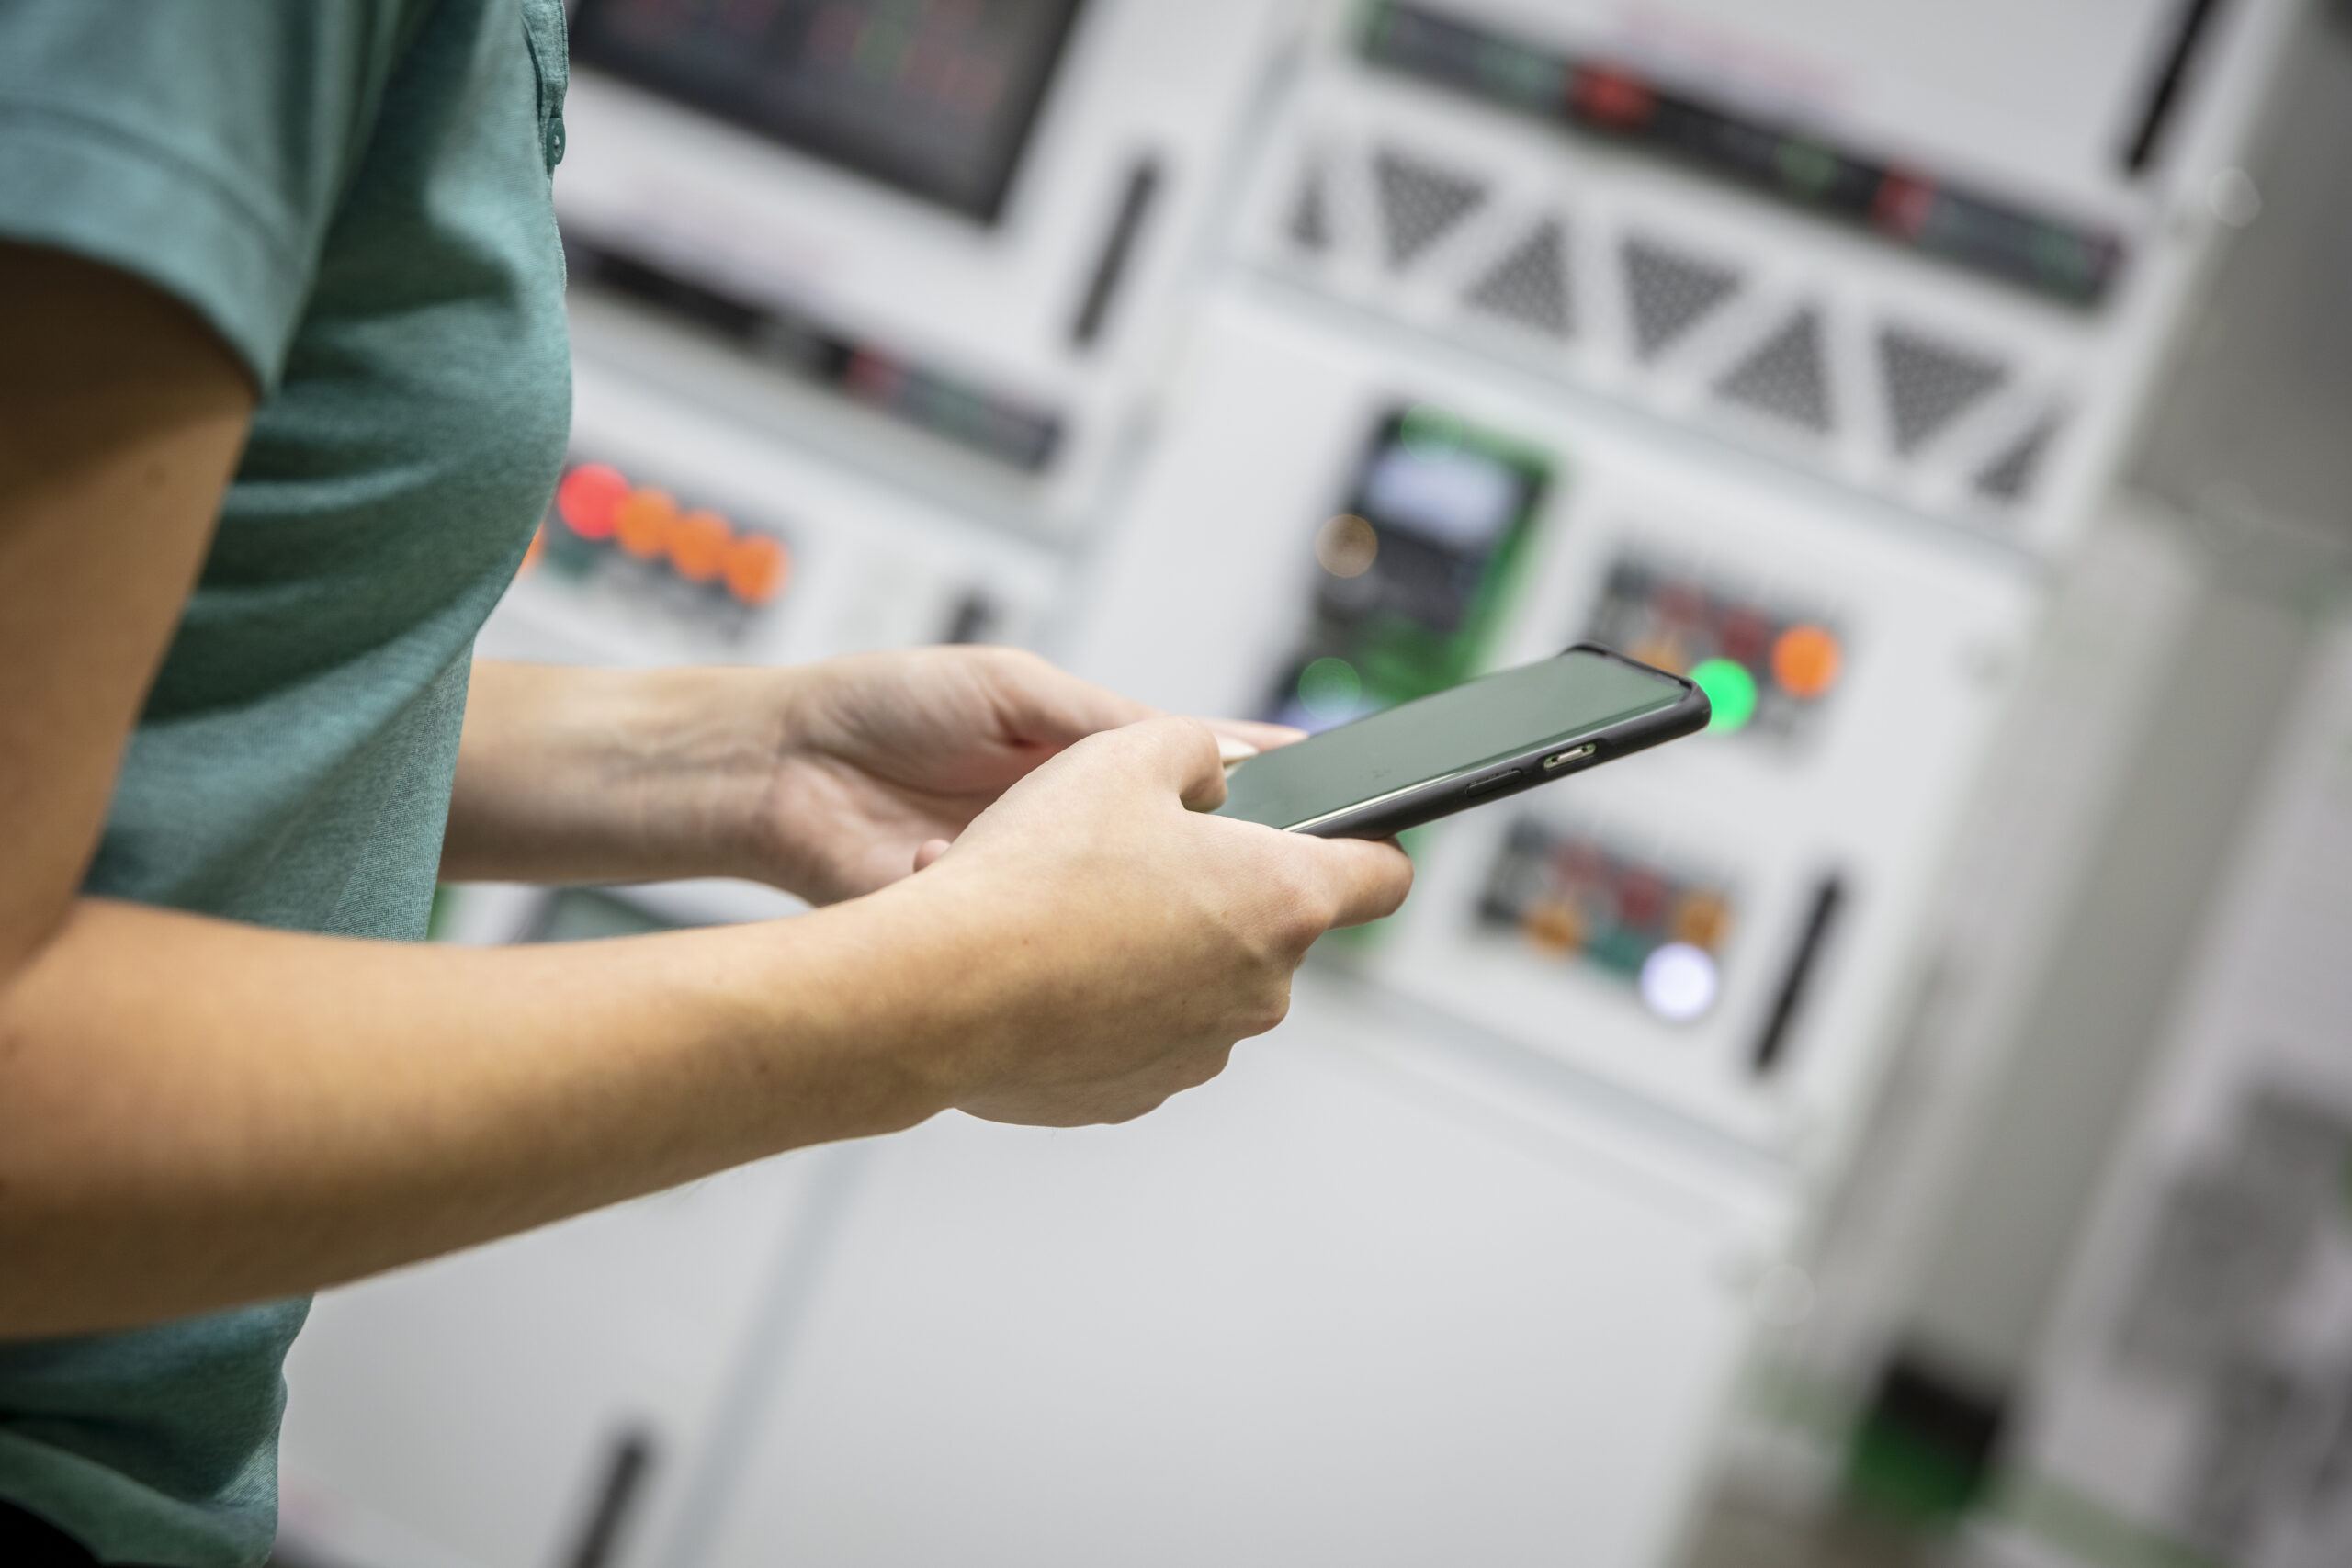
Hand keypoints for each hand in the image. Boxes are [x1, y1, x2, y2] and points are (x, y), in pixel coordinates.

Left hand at [746, 647, 1294, 904]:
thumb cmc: (888, 706)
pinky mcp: (987, 939)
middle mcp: (1075, 838)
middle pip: (1175, 868)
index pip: (1204, 783)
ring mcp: (1036, 896)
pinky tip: (998, 896)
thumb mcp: (1013, 690)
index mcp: (1089, 762)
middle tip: (1238, 878)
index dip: (1266, 797)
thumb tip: (1218, 752)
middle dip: (1204, 874)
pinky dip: (1029, 931)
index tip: (1338, 807)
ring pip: (1114, 925)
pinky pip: (1039, 951)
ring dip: (1114, 910)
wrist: (776, 772)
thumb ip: (1109, 723)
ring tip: (1114, 899)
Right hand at [878, 716, 1413, 1126]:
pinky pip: (1133, 1031)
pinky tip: (1040, 967)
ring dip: (1149, 945)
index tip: (1346, 834)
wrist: (942, 990)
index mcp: (1281, 900)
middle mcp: (1258, 990)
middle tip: (1131, 853)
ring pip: (1193, 981)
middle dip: (1212, 889)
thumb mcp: (1123, 754)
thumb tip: (1213, 770)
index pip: (1383, 875)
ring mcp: (1198, 1051)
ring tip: (1065, 910)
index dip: (1369, 842)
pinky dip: (1100, 1001)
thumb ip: (1194, 749)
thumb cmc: (1037, 873)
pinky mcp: (1133, 1093)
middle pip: (1267, 925)